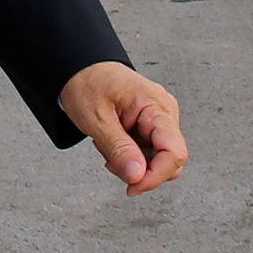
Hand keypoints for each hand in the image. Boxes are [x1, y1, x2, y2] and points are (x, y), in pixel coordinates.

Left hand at [59, 61, 188, 195]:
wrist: (77, 66)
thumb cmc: (86, 83)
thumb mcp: (96, 118)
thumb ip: (118, 149)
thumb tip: (138, 177)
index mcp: (157, 107)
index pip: (175, 153)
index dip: (156, 176)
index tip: (132, 186)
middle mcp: (164, 113)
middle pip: (169, 161)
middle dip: (140, 170)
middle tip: (109, 160)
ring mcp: (158, 120)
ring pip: (157, 159)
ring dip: (131, 162)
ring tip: (106, 144)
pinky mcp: (150, 125)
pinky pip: (147, 151)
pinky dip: (129, 155)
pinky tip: (111, 143)